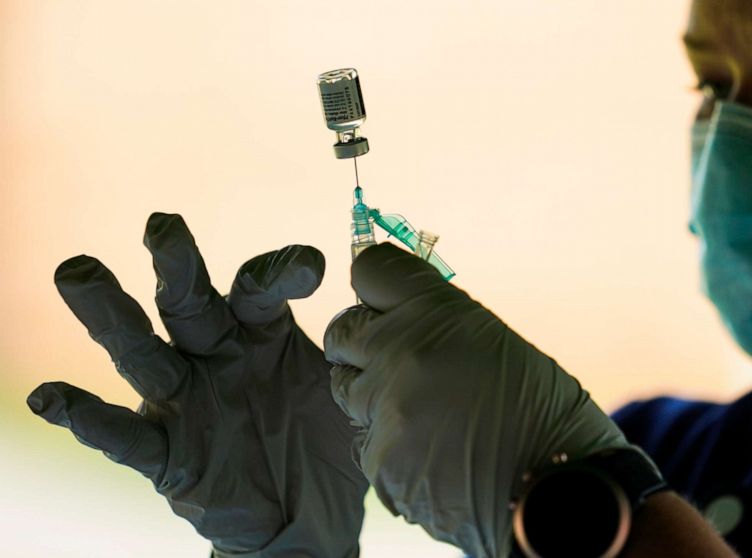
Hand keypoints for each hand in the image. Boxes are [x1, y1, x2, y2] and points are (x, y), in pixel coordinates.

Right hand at [27, 213, 368, 556]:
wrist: (308, 518)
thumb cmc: (327, 440)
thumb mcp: (351, 386)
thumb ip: (362, 343)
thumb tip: (394, 295)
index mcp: (262, 332)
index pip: (260, 286)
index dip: (279, 270)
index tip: (312, 268)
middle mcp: (216, 356)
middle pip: (188, 302)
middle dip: (177, 264)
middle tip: (163, 225)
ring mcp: (187, 402)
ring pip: (142, 352)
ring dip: (111, 315)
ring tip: (80, 271)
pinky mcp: (167, 453)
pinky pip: (123, 435)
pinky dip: (87, 417)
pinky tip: (50, 397)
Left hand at [324, 243, 632, 556]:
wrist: (559, 488)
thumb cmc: (541, 413)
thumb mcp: (495, 342)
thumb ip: (436, 321)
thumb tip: (394, 311)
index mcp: (436, 312)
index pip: (370, 271)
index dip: (376, 289)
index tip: (385, 304)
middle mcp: (401, 352)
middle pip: (342, 331)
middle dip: (362, 344)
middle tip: (394, 362)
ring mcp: (385, 408)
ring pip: (346, 389)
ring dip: (374, 396)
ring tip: (426, 413)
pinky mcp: (379, 460)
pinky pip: (365, 440)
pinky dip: (390, 446)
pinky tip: (433, 453)